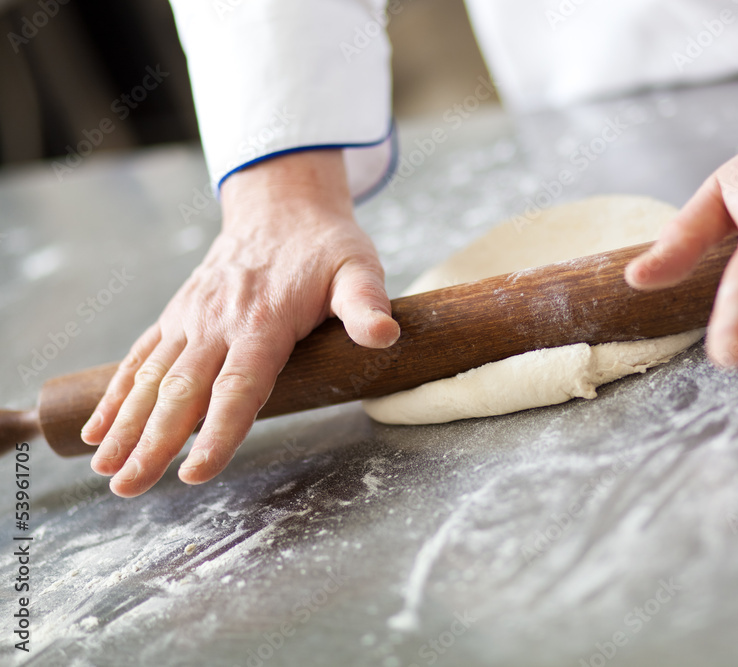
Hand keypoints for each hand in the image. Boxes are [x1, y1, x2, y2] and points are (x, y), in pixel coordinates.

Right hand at [81, 150, 398, 496]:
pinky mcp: (177, 316)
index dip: (218, 431)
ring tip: (104, 471)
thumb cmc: (325, 246)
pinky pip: (140, 358)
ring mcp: (191, 319)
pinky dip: (117, 395)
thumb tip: (385, 335)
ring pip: (151, 379)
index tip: (195, 472)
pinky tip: (98, 430)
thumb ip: (366, 304)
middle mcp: (217, 322)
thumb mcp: (358, 269)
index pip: (238, 387)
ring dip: (125, 426)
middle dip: (153, 442)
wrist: (281, 207)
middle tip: (128, 487)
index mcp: (263, 321)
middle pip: (181, 391)